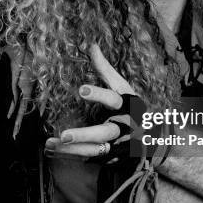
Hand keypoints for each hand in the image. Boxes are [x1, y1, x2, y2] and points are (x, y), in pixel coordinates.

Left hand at [44, 44, 135, 159]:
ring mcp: (117, 145)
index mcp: (126, 106)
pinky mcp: (110, 156)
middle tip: (64, 134)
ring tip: (51, 143)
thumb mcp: (121, 86)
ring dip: (72, 149)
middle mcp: (123, 127)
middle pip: (104, 133)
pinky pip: (89, 157)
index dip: (99, 94)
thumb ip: (105, 69)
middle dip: (84, 135)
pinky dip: (70, 155)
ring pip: (94, 150)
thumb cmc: (130, 106)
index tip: (81, 90)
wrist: (151, 137)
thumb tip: (92, 45)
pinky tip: (51, 150)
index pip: (113, 99)